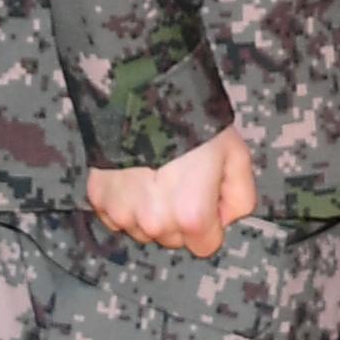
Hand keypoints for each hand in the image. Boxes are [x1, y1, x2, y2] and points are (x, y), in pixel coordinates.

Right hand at [85, 125, 255, 255]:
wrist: (143, 93)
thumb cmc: (192, 121)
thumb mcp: (236, 155)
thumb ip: (240, 196)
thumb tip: (226, 218)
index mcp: (191, 214)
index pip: (206, 246)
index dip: (212, 221)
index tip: (208, 196)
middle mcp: (154, 221)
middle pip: (174, 239)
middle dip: (181, 217)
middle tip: (184, 177)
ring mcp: (122, 212)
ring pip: (145, 229)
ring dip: (152, 211)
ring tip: (158, 171)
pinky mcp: (99, 200)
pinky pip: (118, 215)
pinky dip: (127, 201)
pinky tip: (137, 172)